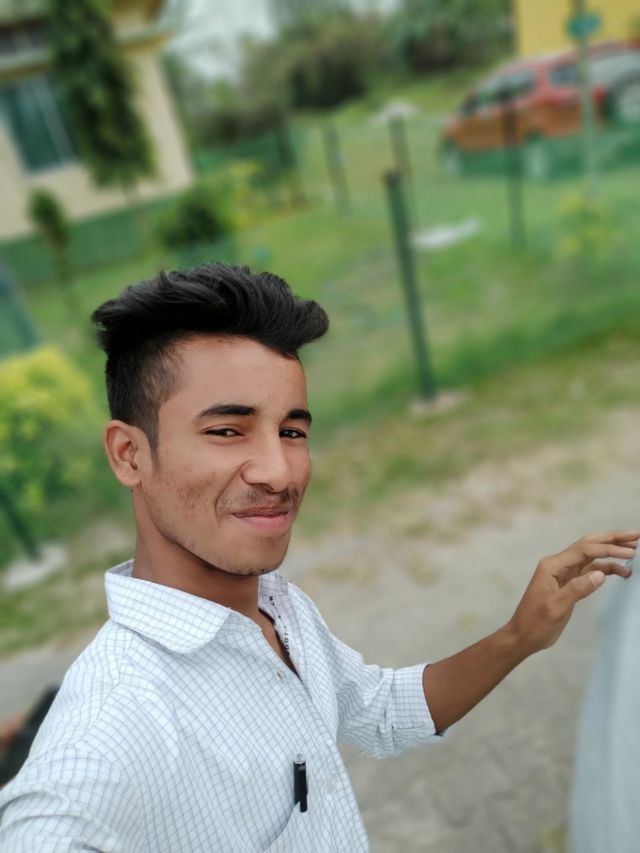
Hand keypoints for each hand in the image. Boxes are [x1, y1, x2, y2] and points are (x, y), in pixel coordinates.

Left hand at [506, 530, 637, 654]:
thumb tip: (600, 574)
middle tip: (635, 536)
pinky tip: (620, 571)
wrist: (524, 636)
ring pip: (591, 557)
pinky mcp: (568, 584)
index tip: (630, 550)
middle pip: (588, 546)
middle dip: (611, 539)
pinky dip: (605, 569)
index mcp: (552, 566)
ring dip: (611, 553)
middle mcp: (558, 565)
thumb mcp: (556, 607)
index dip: (608, 548)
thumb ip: (577, 589)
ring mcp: (564, 574)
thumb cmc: (536, 622)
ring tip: (633, 552)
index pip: (584, 550)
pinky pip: (589, 571)